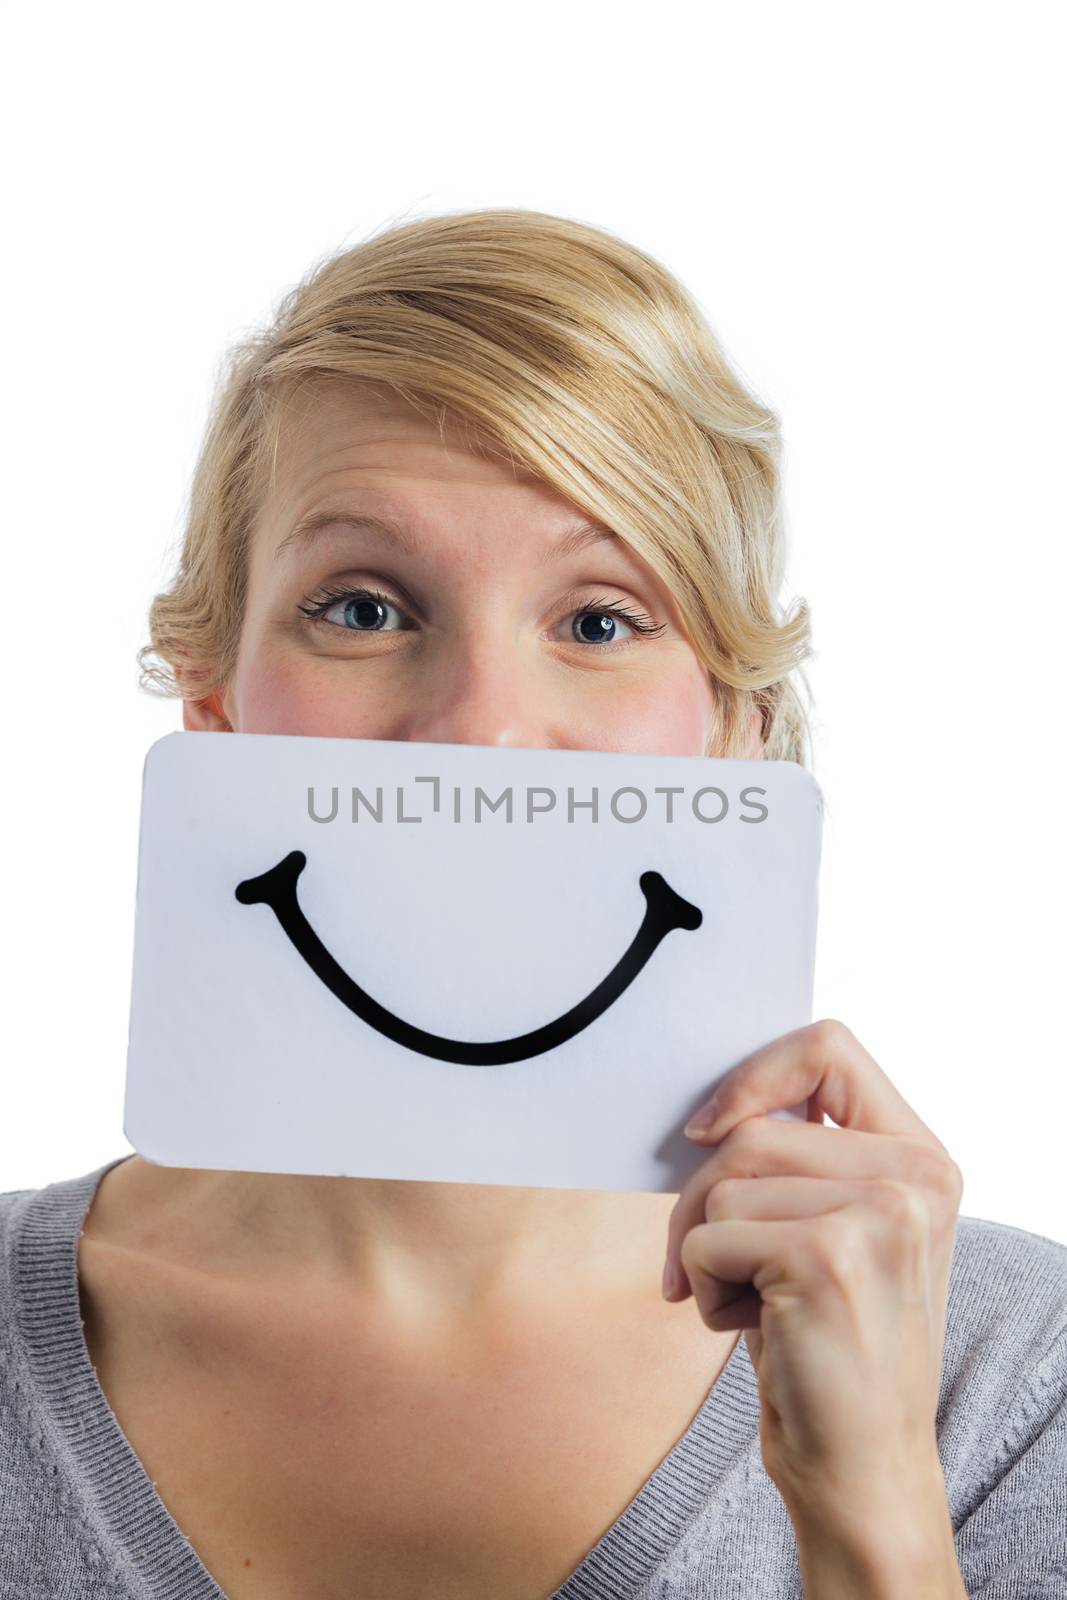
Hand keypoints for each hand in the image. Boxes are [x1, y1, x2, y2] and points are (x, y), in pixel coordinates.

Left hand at [662, 1018, 963, 1526]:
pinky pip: (712, 1233)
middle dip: (702, 1196)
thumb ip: (802, 1160)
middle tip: (708, 1262)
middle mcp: (916, 1178)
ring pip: (725, 1179)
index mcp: (923, 1159)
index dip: (755, 1075)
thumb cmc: (829, 1347)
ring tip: (750, 1303)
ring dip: (706, 1246)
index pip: (829, 1048)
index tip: (710, 1126)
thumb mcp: (837, 1232)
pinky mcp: (829, 1258)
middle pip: (756, 1127)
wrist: (862, 1470)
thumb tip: (710, 1108)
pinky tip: (750, 1330)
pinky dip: (706, 1284)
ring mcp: (880, 1215)